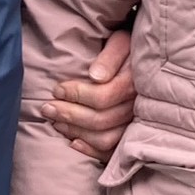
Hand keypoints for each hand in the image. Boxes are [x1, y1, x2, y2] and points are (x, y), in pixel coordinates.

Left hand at [40, 28, 135, 162]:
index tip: (57, 89)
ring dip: (76, 132)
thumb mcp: (121, 42)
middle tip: (47, 108)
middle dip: (69, 114)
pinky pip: (111, 152)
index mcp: (134, 84)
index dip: (76, 95)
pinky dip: (90, 151)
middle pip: (101, 120)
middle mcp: (136, 107)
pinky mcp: (130, 136)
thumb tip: (95, 76)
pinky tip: (73, 142)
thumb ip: (110, 56)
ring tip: (57, 123)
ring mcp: (135, 124)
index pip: (103, 97)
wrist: (147, 61)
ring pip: (104, 138)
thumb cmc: (129, 48)